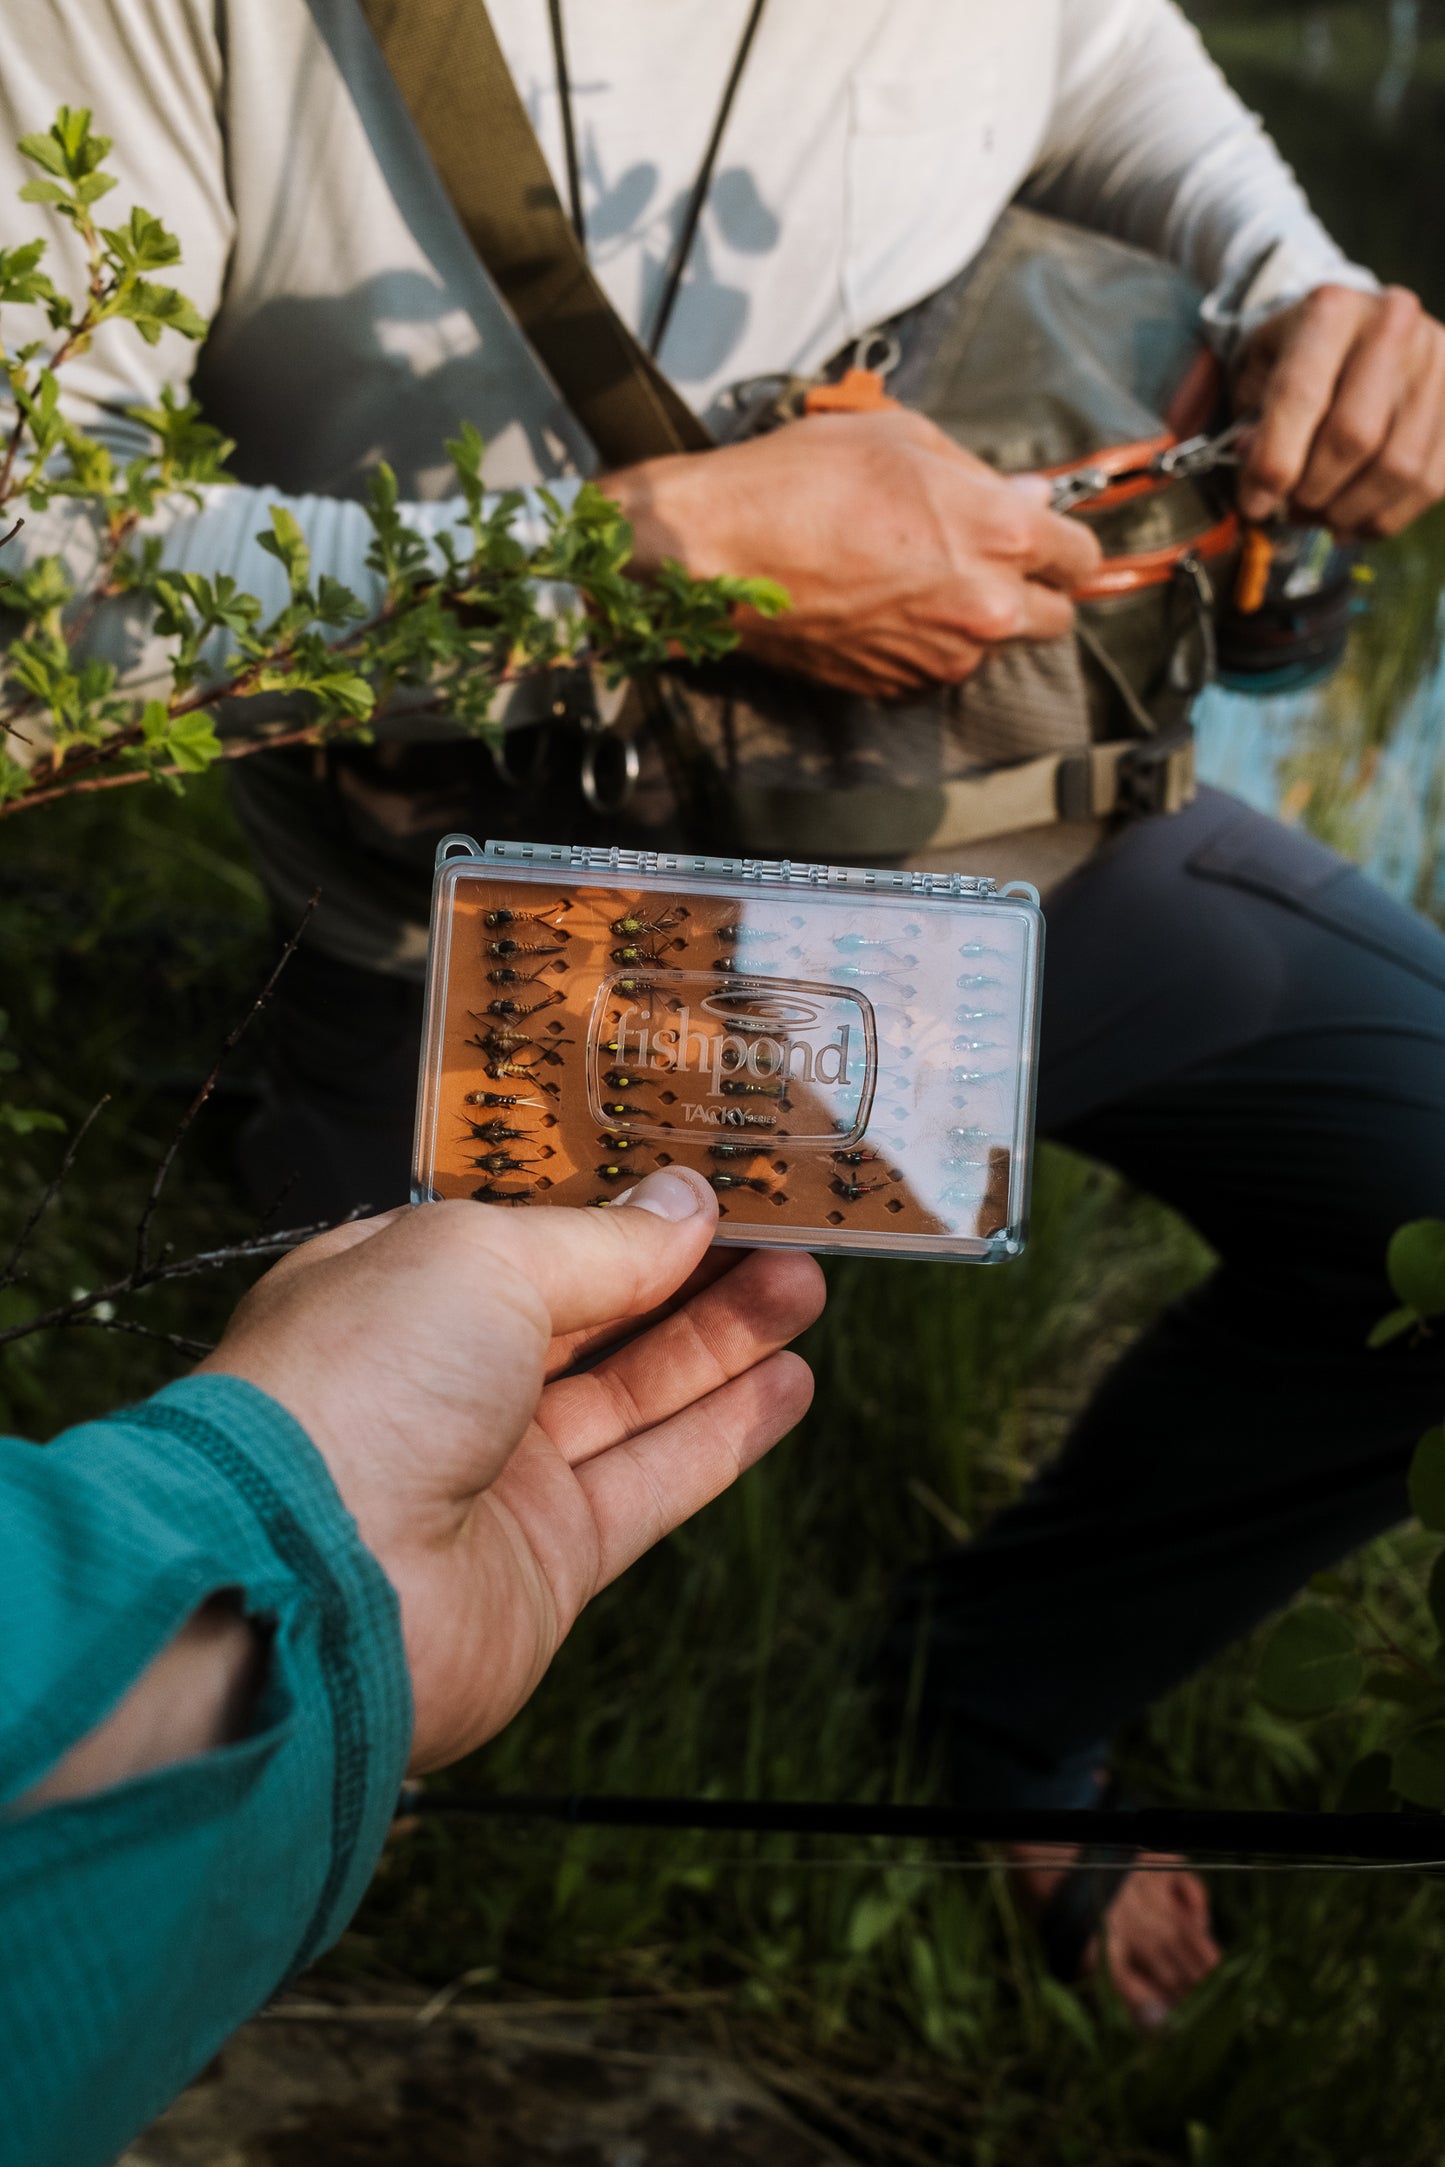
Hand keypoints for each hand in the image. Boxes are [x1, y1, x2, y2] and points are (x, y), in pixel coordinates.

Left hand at [199, 1171, 823, 1770]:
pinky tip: (790, 1384)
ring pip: (633, 1392)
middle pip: (591, 1311)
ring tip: (808, 1285)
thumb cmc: (360, 1387)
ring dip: (723, 1339)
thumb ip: (599, 1240)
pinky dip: (723, 1434)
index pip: (524, 1236)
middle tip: (783, 1226)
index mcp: (398, 1289)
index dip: (616, 1205)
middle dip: (688, 1268)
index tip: (701, 1175)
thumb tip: (684, 1205)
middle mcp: (442, 1380)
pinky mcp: (546, 1558)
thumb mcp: (484, 1260)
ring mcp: (494, 1473)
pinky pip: (653, 1482)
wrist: (314, 1586)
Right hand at [604, 409, 1102, 698]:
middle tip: (985, 563)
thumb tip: (1025, 493)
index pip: (1082, 557)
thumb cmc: (801, 481)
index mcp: (1002, 535)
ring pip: (989, 647)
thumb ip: (978, 474)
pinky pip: (933, 669)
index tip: (1044, 538)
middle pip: (1056, 619)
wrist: (720, 553)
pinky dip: (920, 646)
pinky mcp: (895, 688)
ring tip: (913, 581)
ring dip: (971, 621)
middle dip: (1033, 591)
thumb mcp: (901, 439)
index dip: (1064, 544)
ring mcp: (940, 656)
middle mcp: (985, 607)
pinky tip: (878, 608)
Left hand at [1235, 283, 1444, 536]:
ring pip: (1397, 467)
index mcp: (1331, 310)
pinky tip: (1352, 520)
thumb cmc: (1297, 356)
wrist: (1357, 328)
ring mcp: (1436, 361)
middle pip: (1354, 436)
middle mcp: (1392, 324)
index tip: (1253, 506)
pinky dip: (1384, 516)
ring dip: (1349, 511)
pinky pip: (1429, 482)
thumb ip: (1252, 424)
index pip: (1300, 396)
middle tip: (1290, 510)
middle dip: (1313, 491)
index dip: (1273, 464)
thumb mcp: (1257, 373)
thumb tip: (1263, 485)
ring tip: (1318, 517)